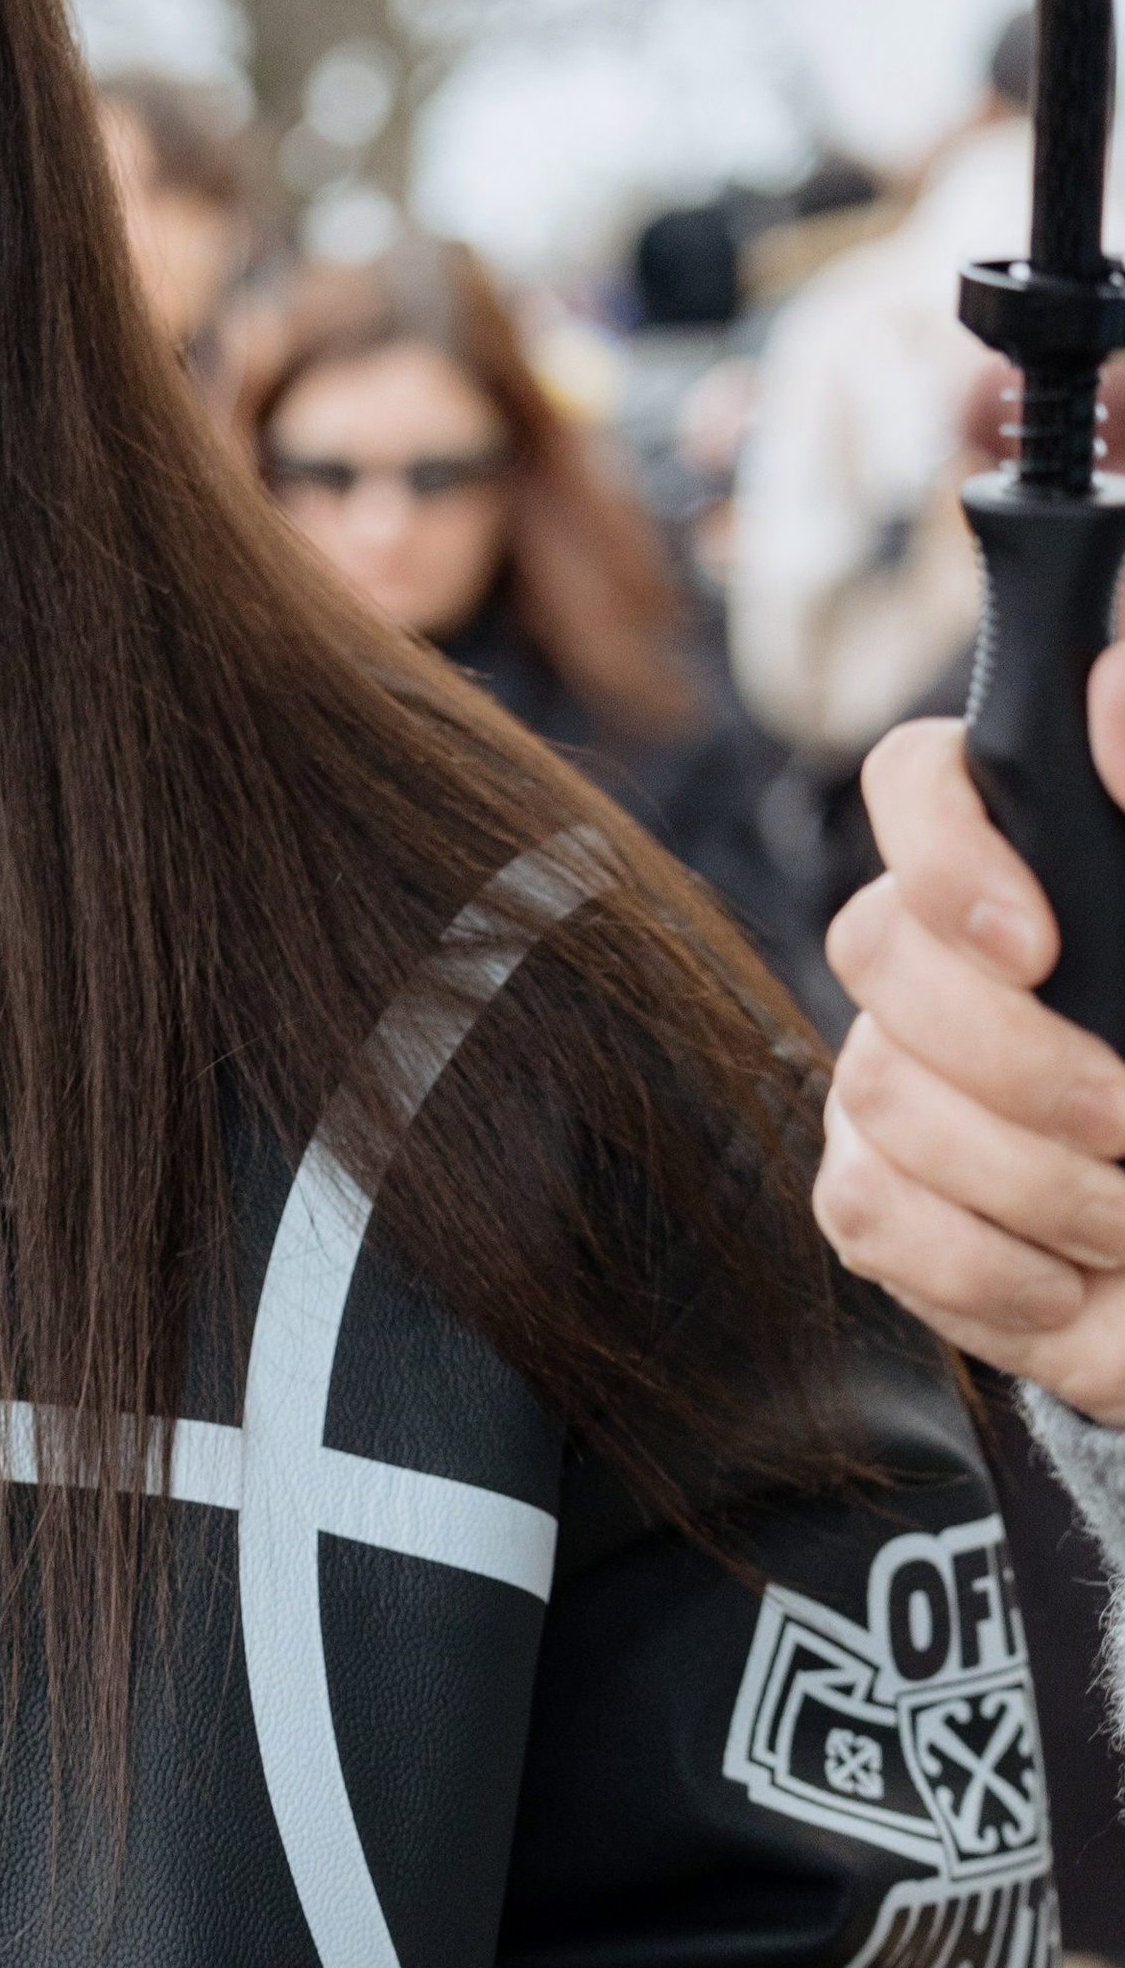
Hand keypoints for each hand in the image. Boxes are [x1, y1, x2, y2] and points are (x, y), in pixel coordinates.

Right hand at [816, 654, 1124, 1415]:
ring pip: (879, 1094)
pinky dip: (981, 1263)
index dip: (944, 850)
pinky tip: (1072, 1277)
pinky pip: (868, 1213)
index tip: (1039, 945)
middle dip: (1015, 1060)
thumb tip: (1106, 689)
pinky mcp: (879, 1197)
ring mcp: (892, 1074)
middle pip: (876, 949)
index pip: (919, 781)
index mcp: (1035, 863)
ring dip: (1031, 1180)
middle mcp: (940, 956)